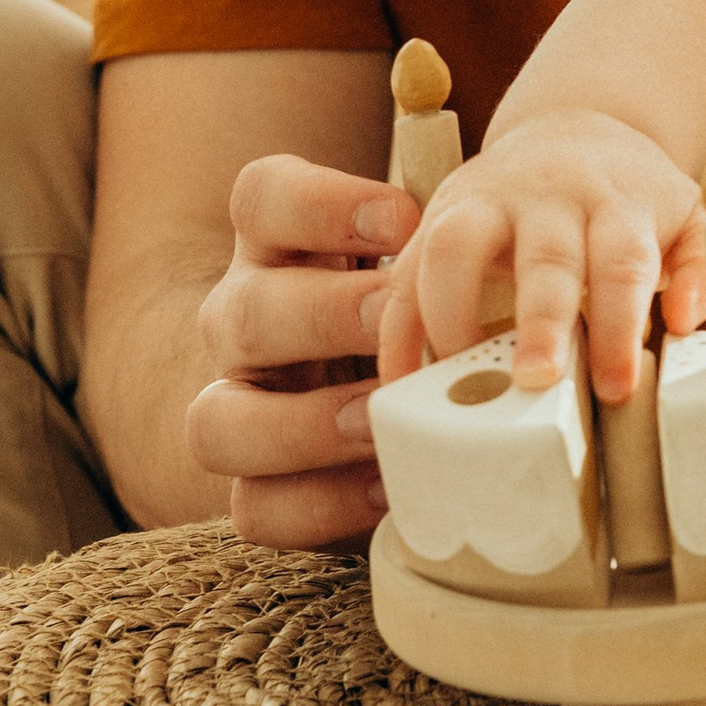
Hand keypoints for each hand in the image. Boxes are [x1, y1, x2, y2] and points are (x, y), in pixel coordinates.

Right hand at [182, 153, 417, 548]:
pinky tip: (385, 486)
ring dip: (302, 425)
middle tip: (394, 321)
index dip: (321, 204)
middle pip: (239, 313)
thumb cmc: (429, 309)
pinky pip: (255, 507)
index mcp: (279, 249)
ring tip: (376, 421)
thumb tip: (489, 249)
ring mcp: (238, 410)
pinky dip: (321, 502)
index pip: (261, 198)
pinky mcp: (258, 489)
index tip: (404, 220)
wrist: (408, 397)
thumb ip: (440, 252)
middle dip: (322, 318)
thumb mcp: (431, 266)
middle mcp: (244, 323)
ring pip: (215, 422)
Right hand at [382, 110, 705, 404]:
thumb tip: (685, 319)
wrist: (572, 131)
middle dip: (537, 321)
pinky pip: (404, 273)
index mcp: (616, 202)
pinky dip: (396, 329)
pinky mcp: (435, 218)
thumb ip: (702, 267)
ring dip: (447, 318)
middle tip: (536, 382)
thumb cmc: (634, 199)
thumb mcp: (688, 218)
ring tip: (454, 389)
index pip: (622, 263)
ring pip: (452, 246)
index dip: (618, 325)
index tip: (616, 387)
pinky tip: (399, 380)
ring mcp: (482, 201)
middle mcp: (547, 196)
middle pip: (541, 256)